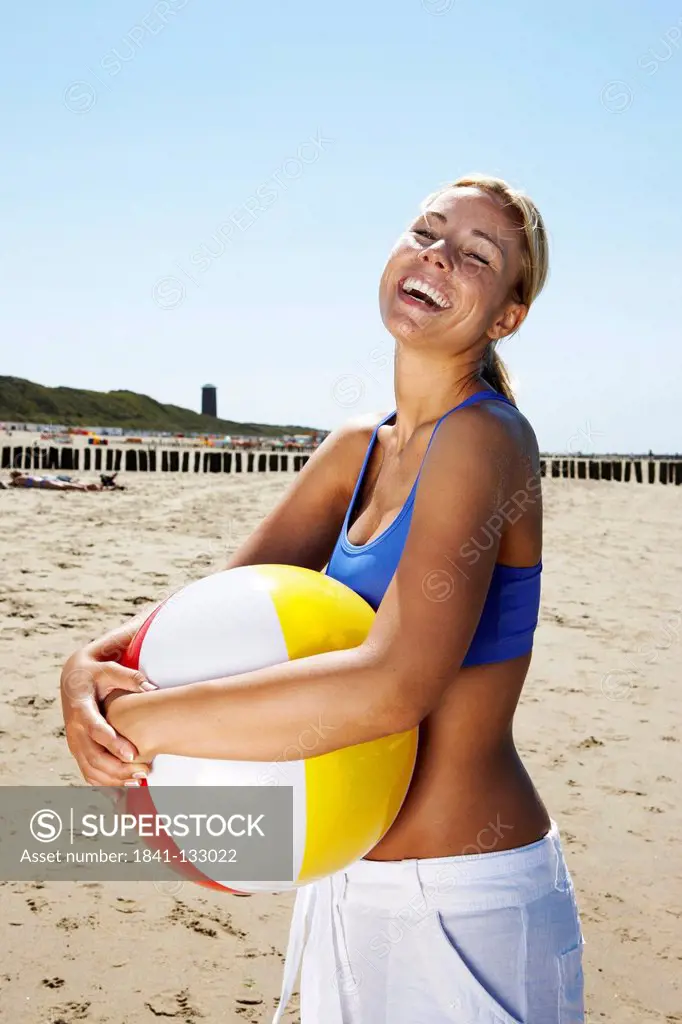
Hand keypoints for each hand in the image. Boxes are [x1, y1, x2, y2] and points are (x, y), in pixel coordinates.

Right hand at [60, 650, 153, 785]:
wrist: (72, 677)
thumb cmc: (94, 672)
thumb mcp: (108, 669)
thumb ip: (130, 678)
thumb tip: (152, 688)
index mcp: (81, 708)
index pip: (95, 729)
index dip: (112, 743)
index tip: (132, 754)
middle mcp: (74, 729)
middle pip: (93, 756)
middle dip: (118, 768)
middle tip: (145, 771)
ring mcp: (74, 742)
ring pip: (90, 769)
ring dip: (114, 778)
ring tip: (140, 779)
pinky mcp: (78, 750)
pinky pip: (88, 772)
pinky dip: (105, 782)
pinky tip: (126, 784)